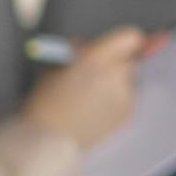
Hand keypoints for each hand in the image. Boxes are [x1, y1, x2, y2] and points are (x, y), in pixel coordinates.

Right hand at [19, 26, 156, 149]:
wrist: (48, 138)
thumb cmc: (45, 102)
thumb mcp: (56, 65)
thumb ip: (78, 50)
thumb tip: (92, 45)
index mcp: (96, 57)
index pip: (130, 37)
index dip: (126, 41)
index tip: (124, 45)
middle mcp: (115, 73)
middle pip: (129, 60)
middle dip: (116, 65)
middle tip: (97, 75)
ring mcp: (124, 94)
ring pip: (128, 81)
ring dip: (115, 85)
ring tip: (89, 99)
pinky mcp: (128, 113)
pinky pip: (126, 100)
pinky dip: (115, 103)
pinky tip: (94, 111)